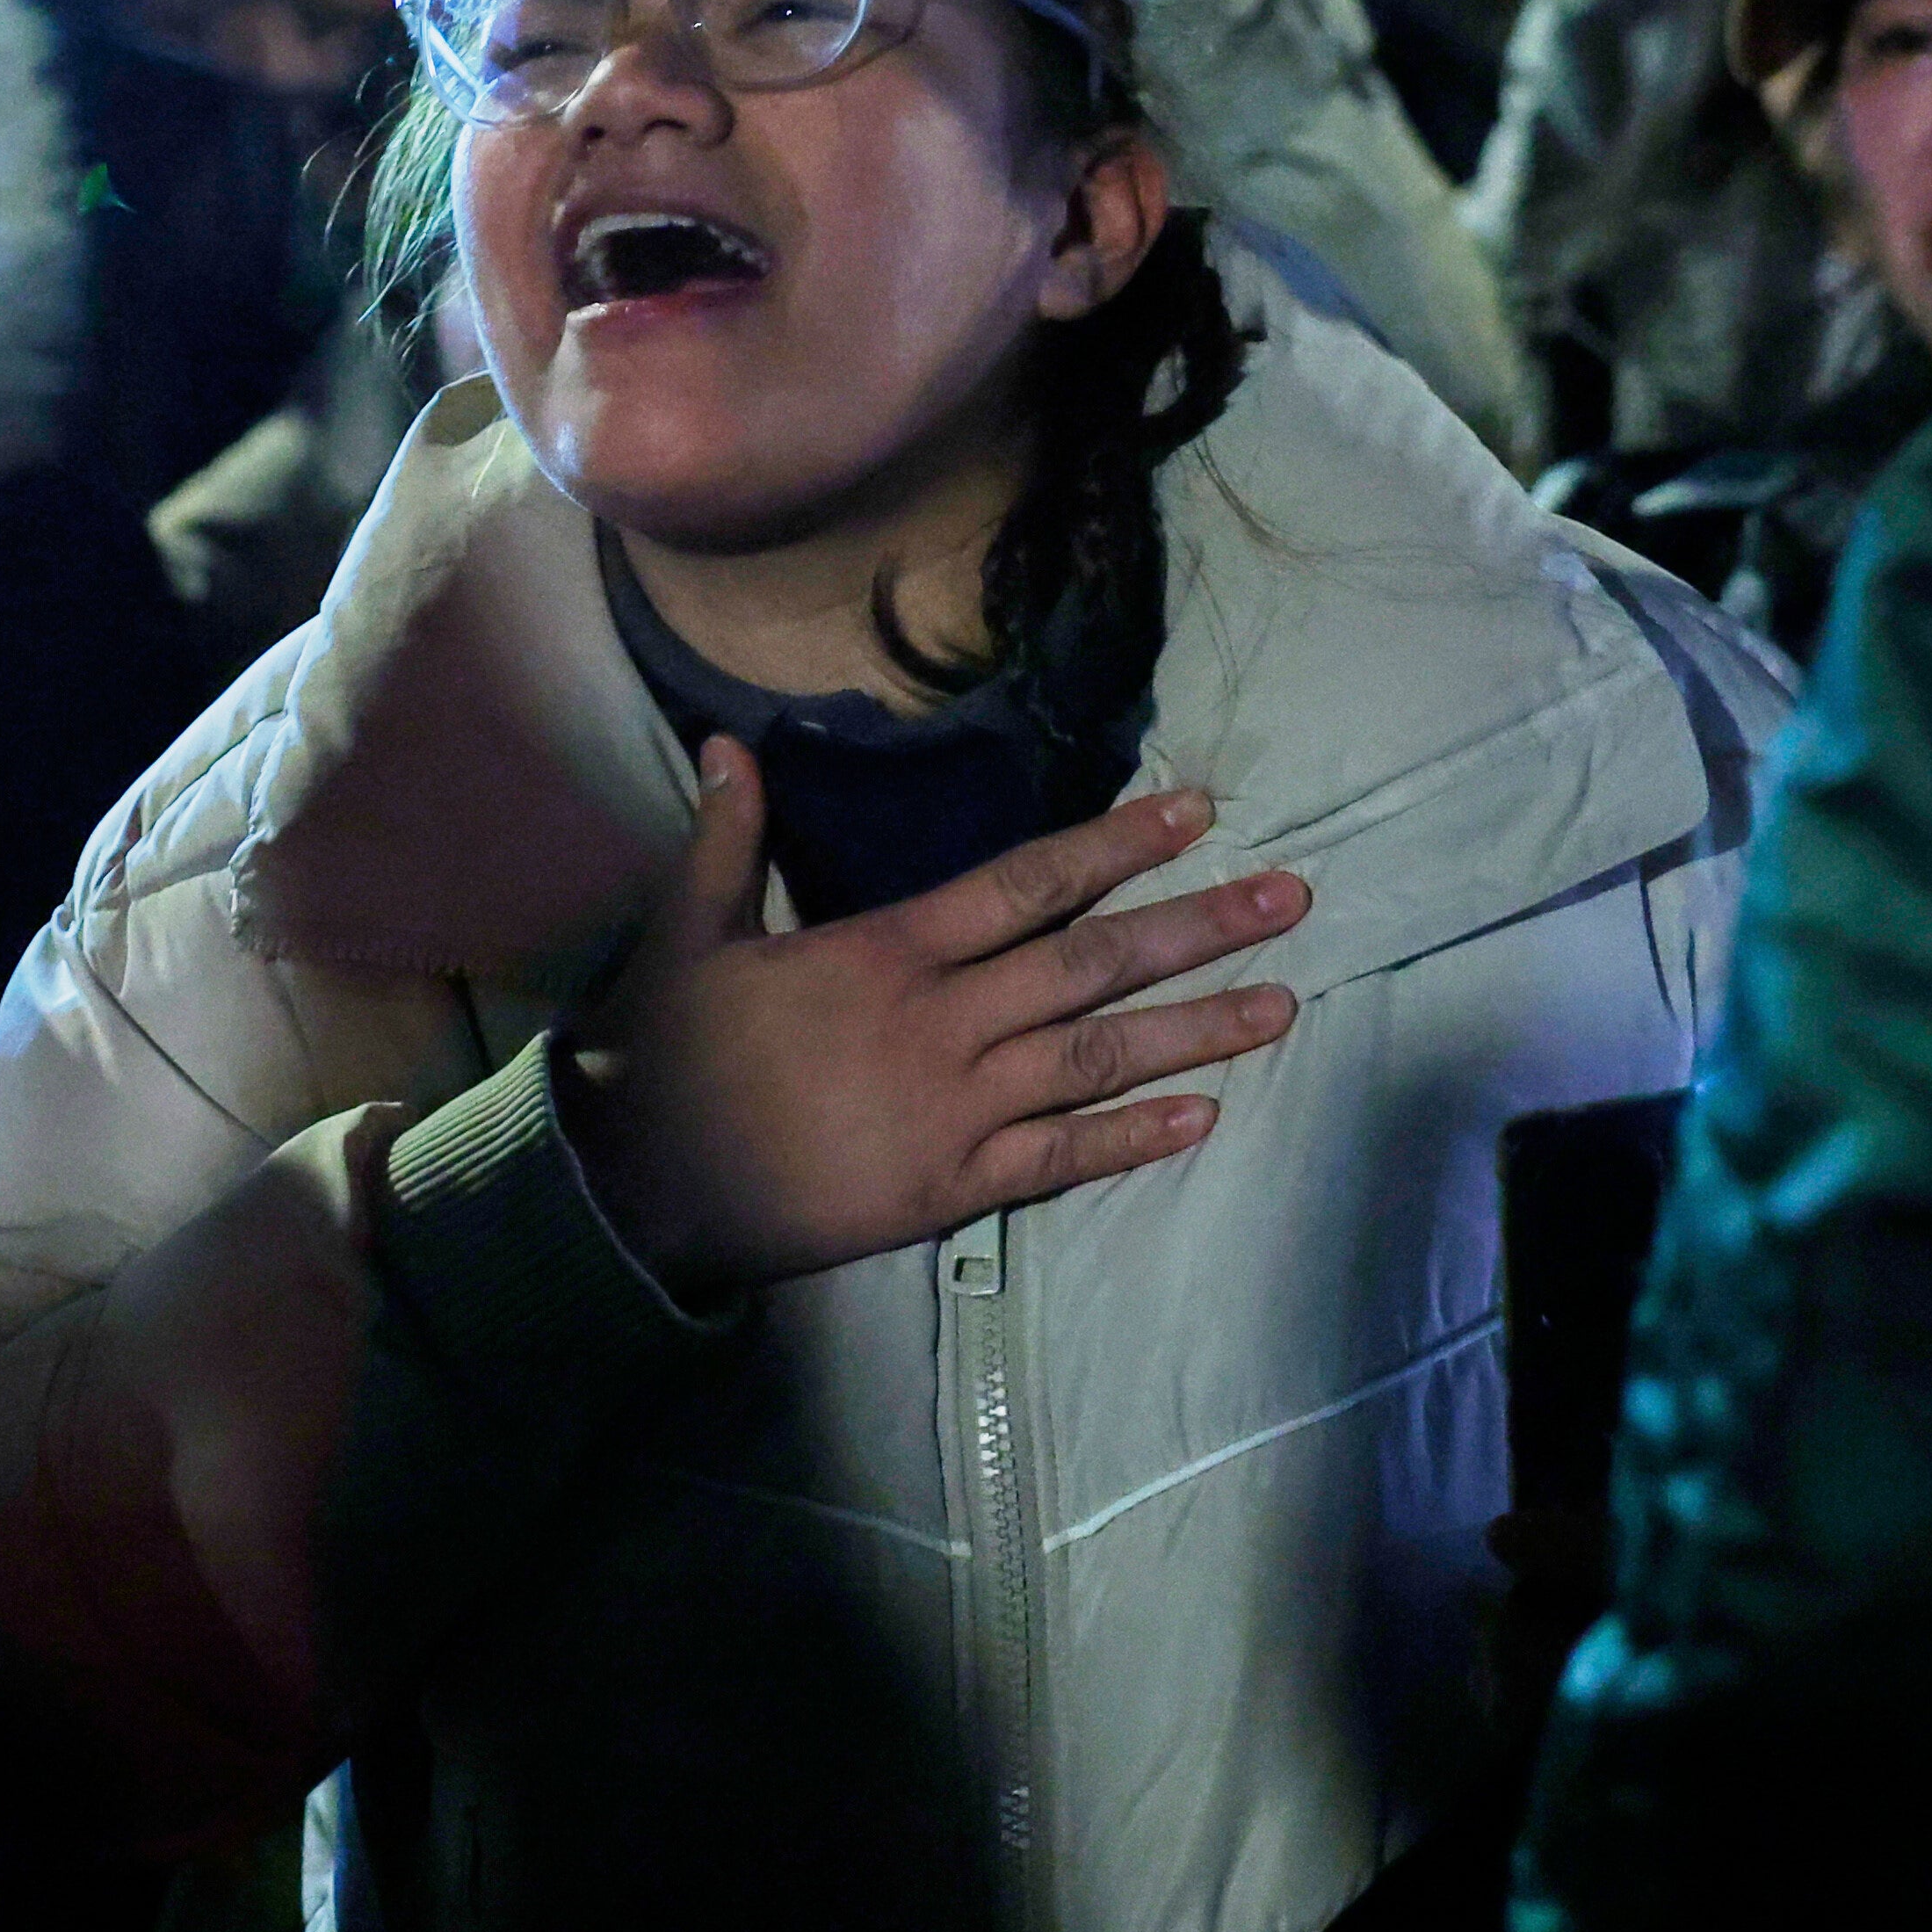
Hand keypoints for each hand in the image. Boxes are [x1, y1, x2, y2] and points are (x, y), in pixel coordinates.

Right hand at [559, 747, 1307, 1300]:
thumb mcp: (690, 932)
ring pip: (1098, 1057)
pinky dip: (1133, 1138)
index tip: (1199, 812)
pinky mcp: (951, 1187)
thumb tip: (730, 744)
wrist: (638, 1187)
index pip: (1028, 882)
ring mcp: (955, 1109)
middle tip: (1293, 899)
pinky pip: (1061, 1157)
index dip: (1118, 843)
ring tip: (1284, 1005)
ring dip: (1196, 1029)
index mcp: (890, 951)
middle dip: (1200, 927)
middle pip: (1093, 962)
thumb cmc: (665, 1053)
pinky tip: (1204, 1116)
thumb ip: (728, 838)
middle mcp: (943, 1022)